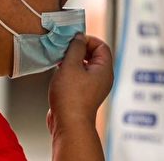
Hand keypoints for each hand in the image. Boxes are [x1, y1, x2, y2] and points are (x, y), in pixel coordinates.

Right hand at [46, 34, 112, 159]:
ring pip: (85, 66)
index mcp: (104, 69)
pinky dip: (70, 71)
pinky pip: (79, 77)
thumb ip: (75, 48)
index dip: (87, 39)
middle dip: (79, 49)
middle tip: (64, 48)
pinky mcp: (84, 94)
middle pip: (94, 55)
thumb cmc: (71, 97)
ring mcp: (94, 87)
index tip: (73, 39)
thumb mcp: (71, 65)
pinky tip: (58, 72)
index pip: (101, 45)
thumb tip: (79, 37)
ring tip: (59, 60)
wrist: (68, 125)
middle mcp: (102, 78)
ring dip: (72, 60)